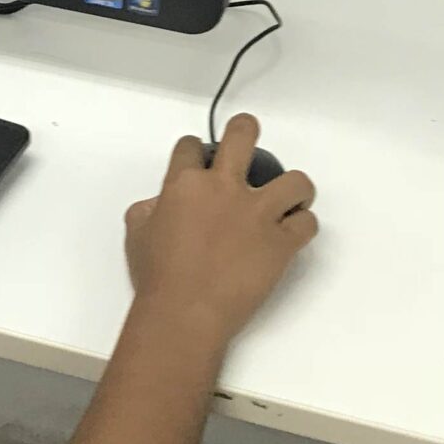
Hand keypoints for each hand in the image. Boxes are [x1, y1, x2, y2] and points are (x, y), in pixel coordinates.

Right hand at [122, 116, 317, 335]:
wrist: (184, 314)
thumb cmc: (156, 277)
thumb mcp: (136, 234)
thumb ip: (148, 208)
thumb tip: (160, 202)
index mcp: (185, 184)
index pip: (190, 146)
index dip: (194, 151)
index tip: (199, 161)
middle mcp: (225, 188)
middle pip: (243, 135)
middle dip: (245, 130)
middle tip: (247, 141)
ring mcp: (258, 214)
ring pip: (295, 180)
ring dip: (293, 188)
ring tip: (287, 201)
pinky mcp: (282, 242)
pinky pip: (307, 223)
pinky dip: (301, 227)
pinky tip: (291, 235)